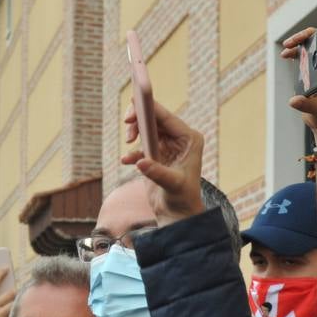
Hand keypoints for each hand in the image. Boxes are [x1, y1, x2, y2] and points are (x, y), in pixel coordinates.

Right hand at [121, 100, 203, 225]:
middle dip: (139, 118)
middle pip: (155, 118)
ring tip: (128, 142)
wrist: (177, 213)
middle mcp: (179, 139)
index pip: (167, 118)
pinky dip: (131, 152)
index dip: (150, 108)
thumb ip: (157, 172)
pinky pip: (140, 146)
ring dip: (134, 133)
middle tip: (127, 121)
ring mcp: (166, 146)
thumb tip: (140, 162)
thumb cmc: (182, 198)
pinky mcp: (155, 155)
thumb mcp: (172, 184)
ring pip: (146, 129)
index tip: (134, 103)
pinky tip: (127, 161)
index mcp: (189, 139)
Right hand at [281, 27, 316, 149]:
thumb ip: (306, 104)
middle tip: (288, 44)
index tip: (301, 39)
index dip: (315, 37)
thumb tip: (293, 100)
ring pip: (309, 51)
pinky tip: (286, 56)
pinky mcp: (312, 76)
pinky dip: (294, 56)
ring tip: (284, 51)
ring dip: (296, 47)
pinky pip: (304, 60)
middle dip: (302, 40)